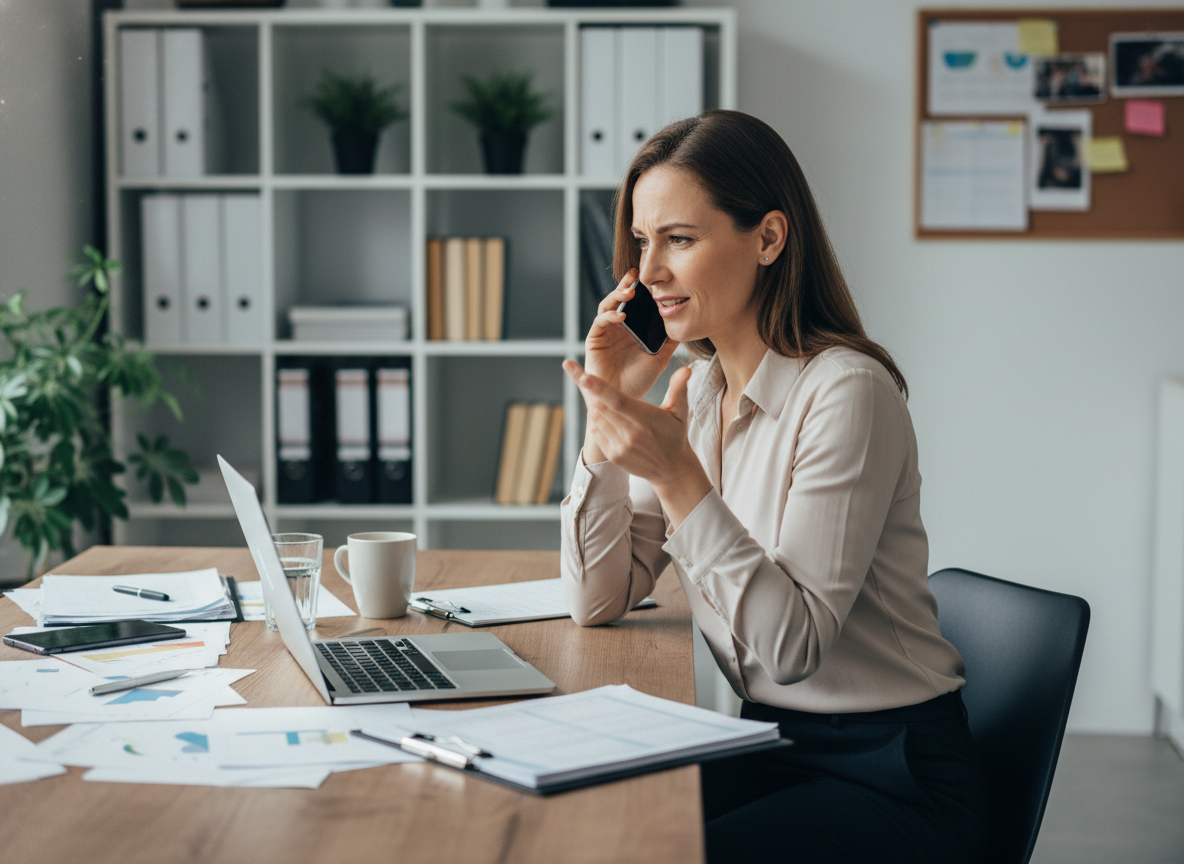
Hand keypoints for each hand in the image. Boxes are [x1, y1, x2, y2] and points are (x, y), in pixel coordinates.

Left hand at [564, 361, 711, 527]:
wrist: (671, 468)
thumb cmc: (675, 434)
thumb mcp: (681, 411)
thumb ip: (680, 388)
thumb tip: (686, 368)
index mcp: (646, 419)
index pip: (617, 401)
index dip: (599, 389)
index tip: (584, 376)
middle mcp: (631, 435)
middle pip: (601, 408)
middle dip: (591, 391)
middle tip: (583, 375)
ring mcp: (620, 447)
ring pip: (596, 419)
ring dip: (595, 405)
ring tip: (599, 396)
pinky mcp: (613, 455)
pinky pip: (596, 432)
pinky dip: (597, 421)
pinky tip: (606, 415)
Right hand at [584, 269, 678, 400]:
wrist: (623, 402)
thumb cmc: (639, 382)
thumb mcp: (660, 359)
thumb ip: (670, 343)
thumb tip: (686, 327)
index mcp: (631, 329)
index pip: (635, 303)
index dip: (640, 290)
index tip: (651, 278)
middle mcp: (617, 328)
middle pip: (619, 299)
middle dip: (626, 285)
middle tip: (635, 274)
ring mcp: (604, 332)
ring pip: (607, 306)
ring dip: (616, 296)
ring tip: (629, 293)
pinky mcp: (594, 340)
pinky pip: (599, 322)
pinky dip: (609, 316)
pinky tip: (621, 316)